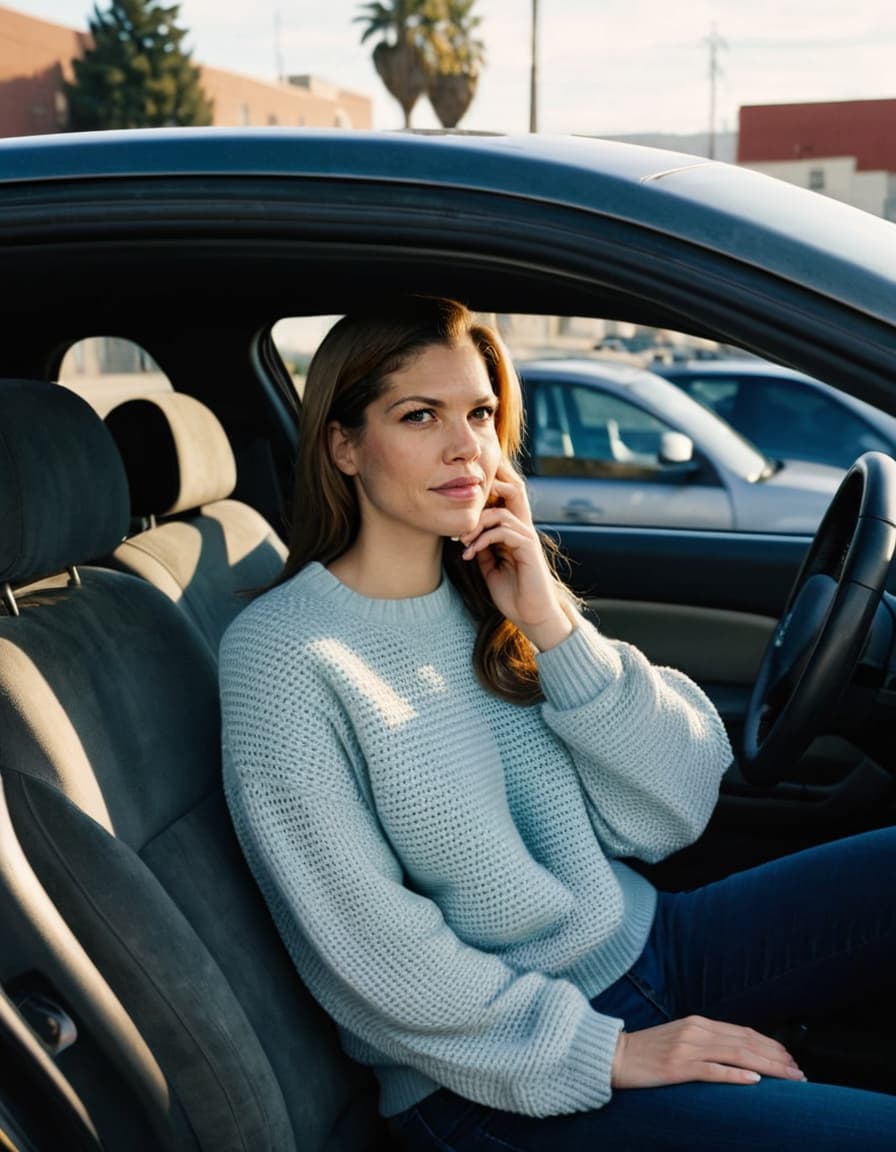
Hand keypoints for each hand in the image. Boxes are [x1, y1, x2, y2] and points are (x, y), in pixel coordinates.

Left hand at [458, 462, 572, 651]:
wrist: (532, 616)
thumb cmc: (513, 595)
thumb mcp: (489, 568)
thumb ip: (482, 548)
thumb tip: (466, 533)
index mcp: (514, 532)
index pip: (505, 498)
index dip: (486, 492)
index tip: (460, 510)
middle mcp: (523, 530)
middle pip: (513, 491)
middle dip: (490, 487)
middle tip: (462, 508)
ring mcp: (527, 538)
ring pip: (500, 513)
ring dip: (476, 525)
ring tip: (462, 542)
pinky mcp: (528, 548)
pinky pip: (504, 531)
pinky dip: (483, 540)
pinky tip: (470, 553)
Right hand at [610, 1016, 806, 1089]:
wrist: (614, 1055)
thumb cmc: (648, 1051)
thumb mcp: (680, 1039)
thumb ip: (705, 1041)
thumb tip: (736, 1053)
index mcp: (698, 1023)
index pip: (744, 1032)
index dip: (771, 1045)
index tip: (791, 1059)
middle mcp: (696, 1031)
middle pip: (746, 1042)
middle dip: (777, 1058)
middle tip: (800, 1073)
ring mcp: (687, 1048)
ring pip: (737, 1055)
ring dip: (768, 1067)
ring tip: (789, 1078)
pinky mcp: (677, 1066)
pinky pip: (712, 1071)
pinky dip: (736, 1075)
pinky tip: (754, 1081)